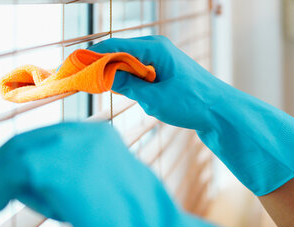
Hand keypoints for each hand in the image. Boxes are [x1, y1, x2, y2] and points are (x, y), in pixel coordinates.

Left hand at [0, 122, 180, 226]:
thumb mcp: (100, 192)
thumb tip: (20, 184)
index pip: (43, 138)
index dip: (12, 158)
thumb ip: (68, 181)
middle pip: (25, 141)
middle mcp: (88, 134)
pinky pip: (15, 169)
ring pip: (16, 152)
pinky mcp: (65, 172)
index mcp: (99, 136)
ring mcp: (77, 150)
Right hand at [90, 36, 293, 195]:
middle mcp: (156, 48)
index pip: (114, 46)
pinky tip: (122, 91)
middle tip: (79, 78)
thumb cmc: (192, 104)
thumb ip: (127, 86)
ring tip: (96, 86)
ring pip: (126, 62)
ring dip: (114, 74)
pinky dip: (126, 79)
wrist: (220, 112)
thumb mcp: (154, 99)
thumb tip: (103, 76)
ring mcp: (160, 58)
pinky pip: (137, 70)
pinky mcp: (163, 70)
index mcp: (154, 48)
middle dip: (100, 64)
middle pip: (118, 51)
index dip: (92, 56)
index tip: (74, 67)